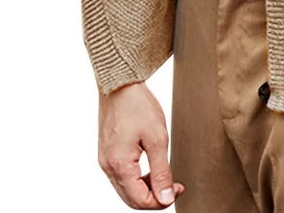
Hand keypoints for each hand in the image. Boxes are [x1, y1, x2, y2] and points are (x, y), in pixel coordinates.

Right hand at [97, 81, 184, 208]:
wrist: (119, 83)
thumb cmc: (138, 106)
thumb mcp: (157, 138)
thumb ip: (161, 171)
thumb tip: (166, 199)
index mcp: (119, 165)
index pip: (139, 201)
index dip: (161, 201)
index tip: (178, 189)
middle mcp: (107, 166)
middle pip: (131, 199)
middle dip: (154, 197)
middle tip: (175, 185)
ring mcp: (105, 159)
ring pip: (126, 189)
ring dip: (146, 188)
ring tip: (165, 175)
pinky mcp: (106, 152)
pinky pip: (121, 175)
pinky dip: (137, 178)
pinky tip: (151, 166)